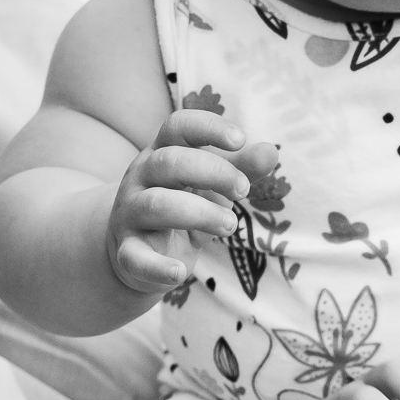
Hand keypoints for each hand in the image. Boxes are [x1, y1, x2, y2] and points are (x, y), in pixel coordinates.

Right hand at [106, 109, 278, 293]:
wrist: (137, 251)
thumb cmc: (182, 206)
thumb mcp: (211, 186)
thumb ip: (240, 168)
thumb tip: (271, 151)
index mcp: (161, 154)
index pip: (177, 126)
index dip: (208, 127)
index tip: (240, 139)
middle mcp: (140, 178)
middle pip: (170, 162)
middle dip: (213, 173)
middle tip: (243, 191)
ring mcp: (130, 214)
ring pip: (158, 205)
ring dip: (200, 213)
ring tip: (231, 225)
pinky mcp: (127, 252)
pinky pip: (135, 258)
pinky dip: (158, 267)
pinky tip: (180, 273)